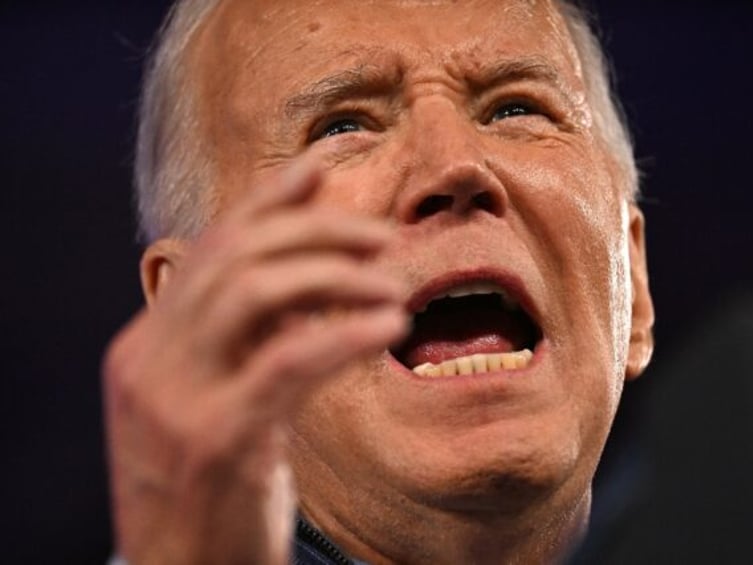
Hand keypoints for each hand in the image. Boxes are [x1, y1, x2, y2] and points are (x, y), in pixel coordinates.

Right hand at [102, 158, 407, 564]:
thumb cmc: (213, 487)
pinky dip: (343, 332)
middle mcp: (150, 360)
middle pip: (237, 256)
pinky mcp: (214, 439)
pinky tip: (389, 323)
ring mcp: (174, 398)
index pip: (213, 245)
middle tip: (383, 236)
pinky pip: (286, 361)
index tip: (326, 162)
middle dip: (317, 231)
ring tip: (393, 282)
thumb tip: (312, 267)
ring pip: (255, 292)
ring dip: (334, 274)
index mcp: (149, 344)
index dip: (271, 198)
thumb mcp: (222, 398)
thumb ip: (254, 337)